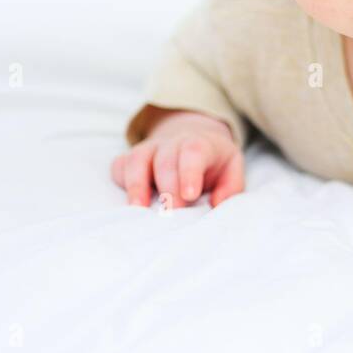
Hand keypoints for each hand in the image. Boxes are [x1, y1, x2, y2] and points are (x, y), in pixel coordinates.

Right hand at [110, 110, 243, 208]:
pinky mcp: (131, 160)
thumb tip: (217, 205)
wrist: (192, 139)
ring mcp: (149, 150)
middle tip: (172, 213)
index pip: (193, 152)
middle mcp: (171, 143)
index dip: (190, 172)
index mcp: (199, 144)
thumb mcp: (232, 169)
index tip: (190, 195)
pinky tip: (129, 201)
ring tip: (139, 209)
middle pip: (165, 161)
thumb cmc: (213, 161)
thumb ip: (230, 187)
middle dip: (167, 188)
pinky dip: (121, 181)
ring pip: (137, 159)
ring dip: (137, 185)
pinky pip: (120, 165)